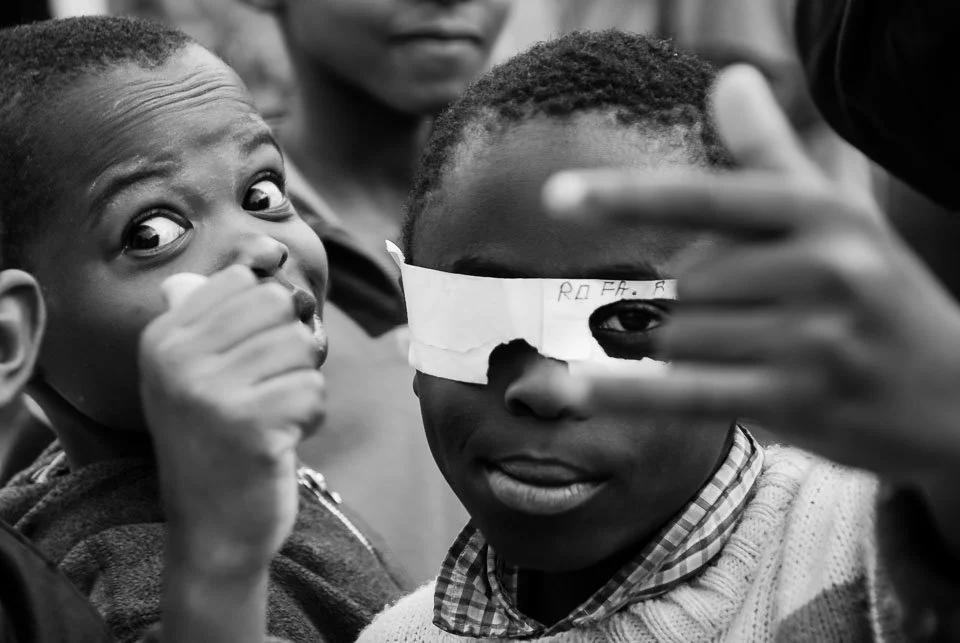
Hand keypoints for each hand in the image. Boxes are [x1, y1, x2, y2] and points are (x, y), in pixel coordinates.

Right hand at [139, 265, 325, 575]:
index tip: (250, 357)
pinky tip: (280, 440)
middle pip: (279, 305)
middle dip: (291, 347)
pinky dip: (310, 416)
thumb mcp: (193, 375)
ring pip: (301, 347)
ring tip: (270, 417)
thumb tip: (242, 257)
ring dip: (301, 385)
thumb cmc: (217, 442)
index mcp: (163, 339)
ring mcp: (211, 395)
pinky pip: (313, 390)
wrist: (214, 530)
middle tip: (268, 389)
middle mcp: (178, 361)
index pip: (243, 281)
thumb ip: (210, 316)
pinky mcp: (250, 428)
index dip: (268, 315)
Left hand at [542, 65, 959, 476]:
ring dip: (689, 352)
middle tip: (755, 321)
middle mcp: (822, 268)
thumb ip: (771, 154)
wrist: (957, 395)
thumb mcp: (834, 215)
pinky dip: (629, 394)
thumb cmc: (877, 293)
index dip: (626, 197)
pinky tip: (575, 391)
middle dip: (691, 305)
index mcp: (821, 213)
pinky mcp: (800, 400)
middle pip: (682, 284)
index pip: (706, 198)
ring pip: (680, 338)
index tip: (558, 197)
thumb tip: (730, 77)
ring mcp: (814, 338)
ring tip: (754, 356)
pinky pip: (690, 392)